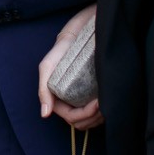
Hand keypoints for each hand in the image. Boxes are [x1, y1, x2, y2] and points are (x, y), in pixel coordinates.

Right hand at [37, 4, 102, 128]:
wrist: (82, 30)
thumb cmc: (64, 47)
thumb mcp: (48, 66)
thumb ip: (44, 89)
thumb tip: (45, 114)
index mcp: (58, 96)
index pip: (71, 118)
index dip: (84, 115)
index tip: (97, 103)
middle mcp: (71, 99)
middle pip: (81, 123)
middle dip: (93, 118)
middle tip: (104, 103)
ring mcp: (83, 97)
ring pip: (91, 121)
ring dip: (100, 117)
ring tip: (107, 101)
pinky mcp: (95, 92)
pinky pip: (99, 112)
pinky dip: (105, 111)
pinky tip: (109, 100)